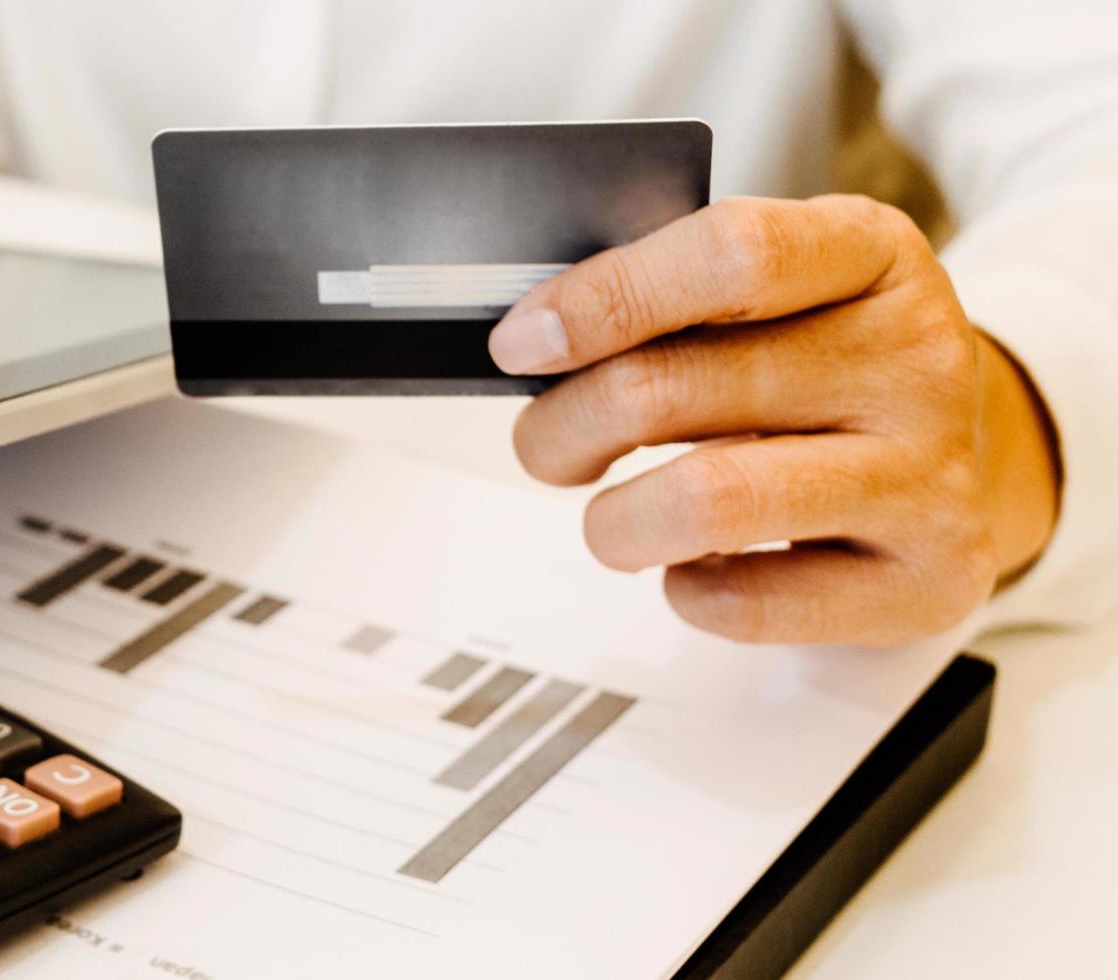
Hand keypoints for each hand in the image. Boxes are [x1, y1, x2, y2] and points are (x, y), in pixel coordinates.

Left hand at [493, 194, 1060, 644]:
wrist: (953, 458)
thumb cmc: (824, 365)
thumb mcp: (771, 292)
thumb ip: (668, 295)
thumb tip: (535, 340)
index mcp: (874, 254)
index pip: (733, 253)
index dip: (604, 299)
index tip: (522, 343)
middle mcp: (918, 356)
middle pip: (679, 385)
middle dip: (567, 425)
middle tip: (545, 444)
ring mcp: (931, 472)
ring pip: (709, 500)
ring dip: (614, 521)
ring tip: (610, 519)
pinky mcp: (929, 577)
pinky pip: (751, 601)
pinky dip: (686, 588)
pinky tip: (694, 562)